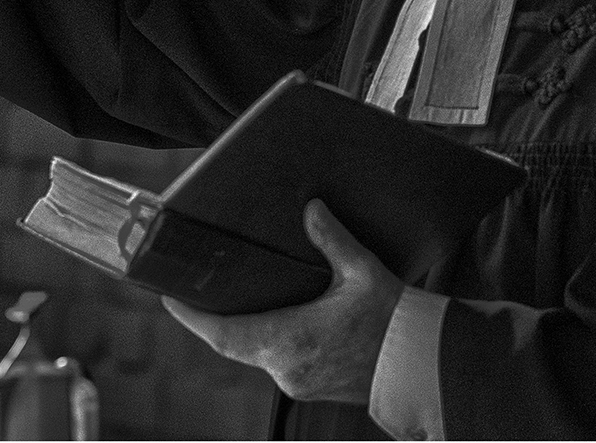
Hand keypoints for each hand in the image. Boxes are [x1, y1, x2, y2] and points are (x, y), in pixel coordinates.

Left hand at [162, 200, 405, 404]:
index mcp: (290, 341)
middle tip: (194, 291)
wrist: (426, 367)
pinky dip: (264, 339)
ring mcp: (300, 382)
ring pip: (255, 353)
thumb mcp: (363, 273)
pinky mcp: (313, 386)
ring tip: (229, 298)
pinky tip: (268, 318)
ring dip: (240, 330)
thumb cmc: (396, 321)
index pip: (224, 334)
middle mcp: (288, 369)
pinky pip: (276, 361)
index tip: (169, 298)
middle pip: (234, 343)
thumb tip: (310, 208)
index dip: (192, 318)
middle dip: (213, 319)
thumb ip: (332, 239)